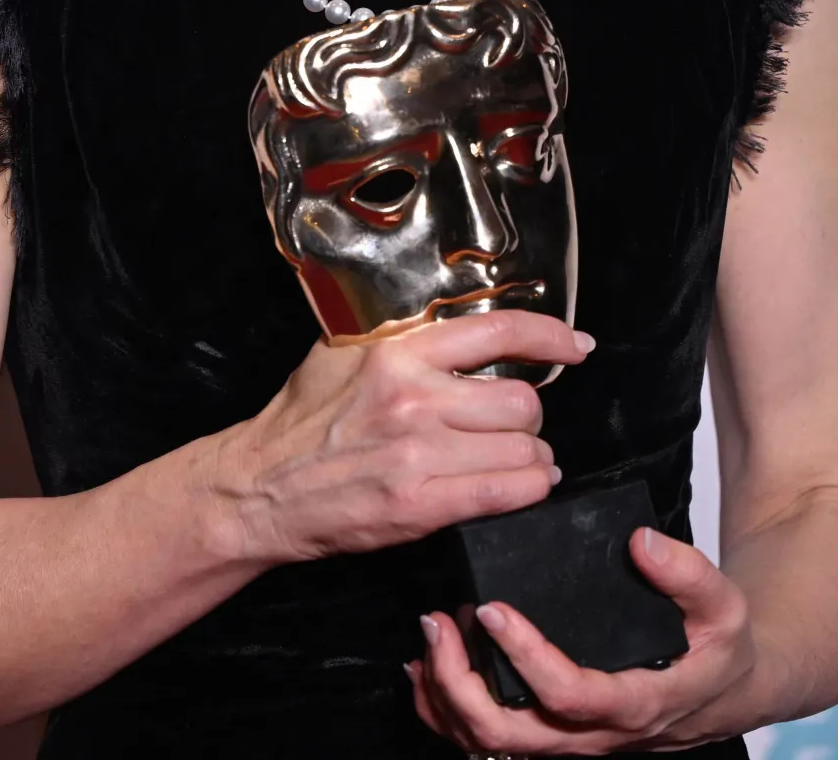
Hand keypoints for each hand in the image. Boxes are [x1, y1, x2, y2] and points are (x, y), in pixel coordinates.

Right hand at [214, 310, 592, 567]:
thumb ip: (406, 342)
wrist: (261, 486)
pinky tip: (523, 485)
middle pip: (521, 401)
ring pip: (523, 450)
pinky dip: (528, 489)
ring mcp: (419, 454)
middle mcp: (414, 398)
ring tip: (521, 460)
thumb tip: (468, 334)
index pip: (499, 332)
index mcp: (398, 352)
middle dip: (529, 416)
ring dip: (533, 458)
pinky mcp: (420, 505)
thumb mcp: (346, 355)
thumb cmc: (304, 419)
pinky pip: (506, 493)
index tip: (576, 345)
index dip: (551, 336)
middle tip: (516, 424)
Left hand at [406, 526, 755, 753]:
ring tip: (426, 637)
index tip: (492, 608)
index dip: (524, 657)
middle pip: (510, 737)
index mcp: (635, 704)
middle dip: (459, 684)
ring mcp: (570, 740)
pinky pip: (490, 739)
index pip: (568, 696)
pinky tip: (426, 669)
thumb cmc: (719, 645)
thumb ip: (687, 572)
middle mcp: (595, 734)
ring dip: (446, 697)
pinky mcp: (554, 733)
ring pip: (491, 745)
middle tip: (437, 622)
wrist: (726, 688)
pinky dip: (449, 709)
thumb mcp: (724, 604)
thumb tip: (640, 542)